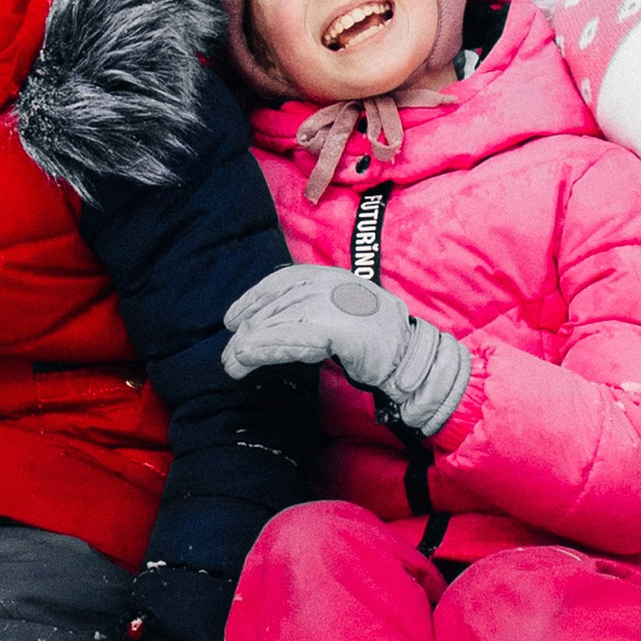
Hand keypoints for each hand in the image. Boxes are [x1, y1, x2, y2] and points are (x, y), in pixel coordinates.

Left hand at [221, 265, 471, 437]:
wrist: (411, 358)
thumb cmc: (379, 342)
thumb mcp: (343, 315)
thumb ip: (315, 311)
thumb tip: (277, 322)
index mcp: (332, 277)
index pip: (283, 280)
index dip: (254, 298)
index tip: (232, 318)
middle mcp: (330, 284)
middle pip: (276, 302)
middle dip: (248, 327)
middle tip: (228, 353)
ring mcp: (333, 303)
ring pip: (278, 321)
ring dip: (249, 344)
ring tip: (232, 364)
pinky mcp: (333, 328)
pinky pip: (288, 338)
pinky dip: (264, 349)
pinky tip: (247, 359)